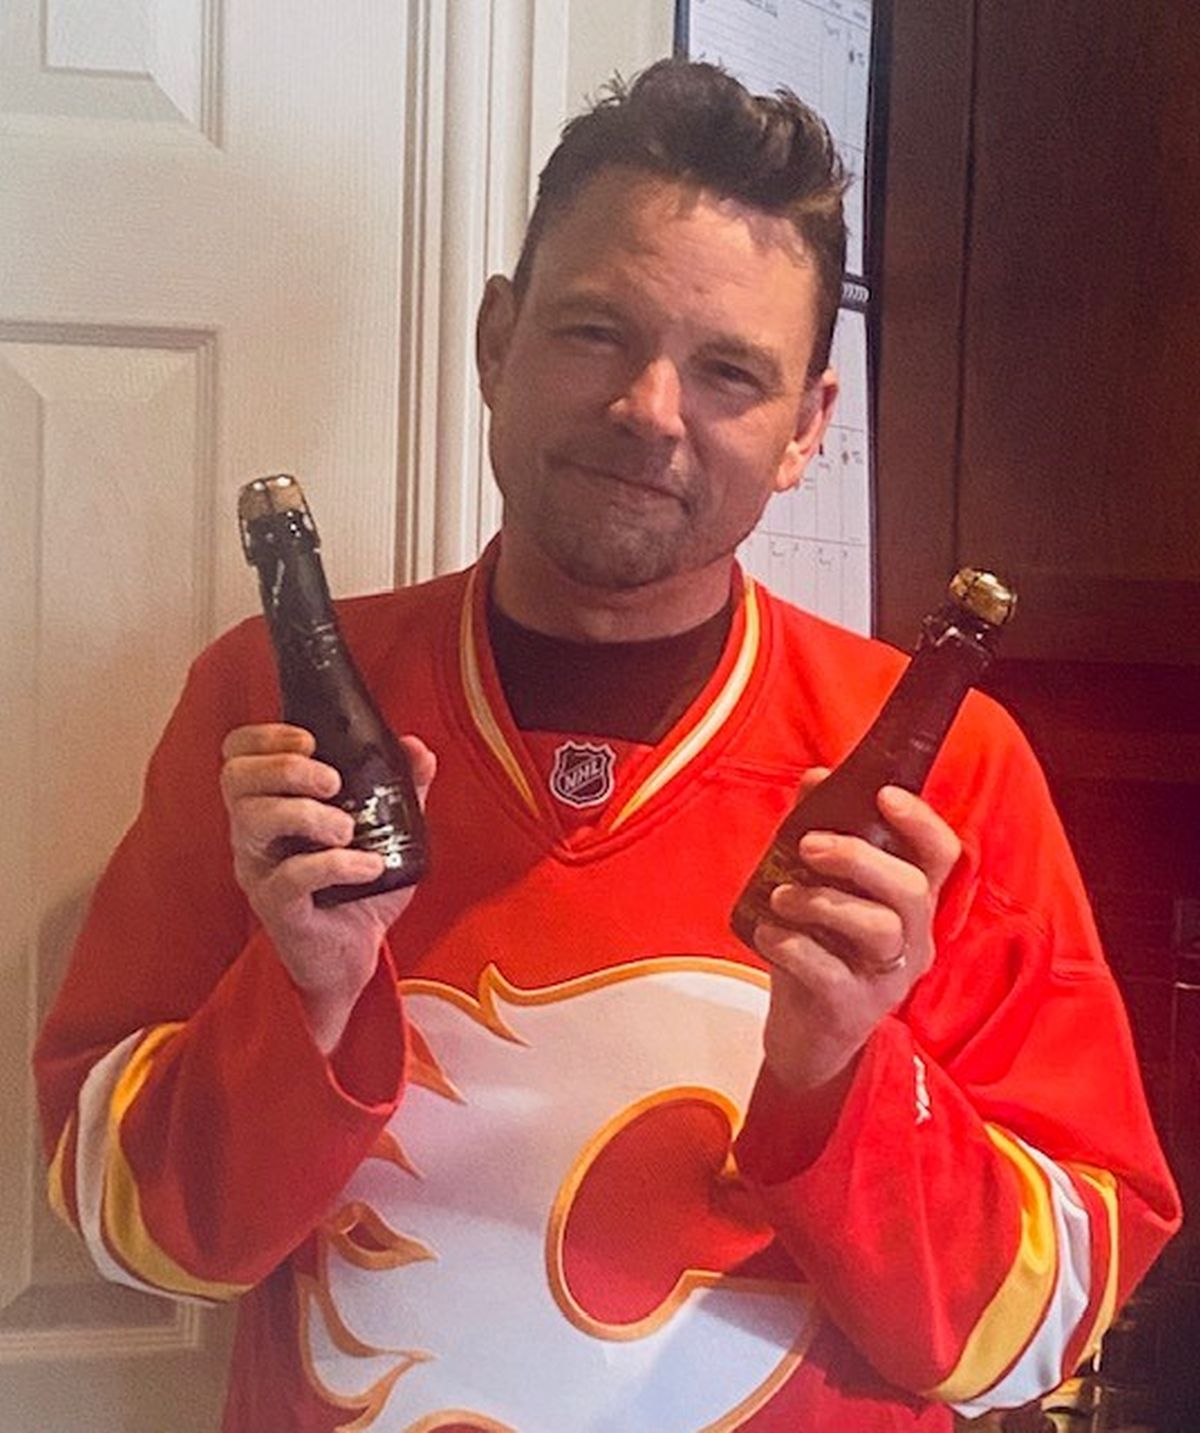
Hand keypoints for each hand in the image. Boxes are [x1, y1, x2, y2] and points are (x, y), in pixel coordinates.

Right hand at [220, 723, 436, 1052]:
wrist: (355, 958)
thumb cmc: (359, 890)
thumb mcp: (387, 830)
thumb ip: (402, 787)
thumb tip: (416, 747)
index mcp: (272, 804)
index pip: (238, 754)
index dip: (265, 737)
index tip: (310, 738)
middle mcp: (254, 833)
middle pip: (237, 778)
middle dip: (285, 768)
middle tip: (332, 783)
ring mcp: (260, 870)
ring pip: (254, 820)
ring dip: (307, 814)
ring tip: (348, 830)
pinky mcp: (277, 908)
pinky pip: (292, 876)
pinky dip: (336, 864)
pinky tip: (367, 865)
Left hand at [755, 775, 960, 1093]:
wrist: (806, 1038)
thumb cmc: (819, 951)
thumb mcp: (821, 891)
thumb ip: (820, 834)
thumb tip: (815, 778)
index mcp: (911, 904)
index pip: (941, 856)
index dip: (921, 820)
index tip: (884, 794)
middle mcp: (912, 939)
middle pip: (911, 889)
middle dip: (858, 857)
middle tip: (808, 845)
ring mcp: (887, 978)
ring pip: (878, 928)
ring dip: (822, 900)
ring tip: (781, 896)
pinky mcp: (852, 1009)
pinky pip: (830, 972)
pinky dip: (791, 945)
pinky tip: (768, 934)